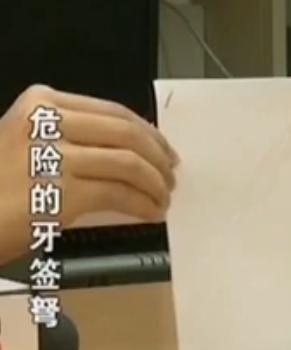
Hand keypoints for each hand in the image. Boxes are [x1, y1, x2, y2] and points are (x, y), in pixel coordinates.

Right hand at [0, 84, 177, 262]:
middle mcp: (47, 122)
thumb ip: (71, 139)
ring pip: (129, 163)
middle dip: (159, 158)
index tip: (165, 151)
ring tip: (163, 199)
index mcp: (41, 103)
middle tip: (172, 178)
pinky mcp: (60, 191)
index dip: (149, 134)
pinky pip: (119, 194)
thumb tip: (130, 153)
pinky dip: (143, 204)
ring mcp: (52, 155)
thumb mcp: (27, 144)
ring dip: (155, 184)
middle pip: (127, 134)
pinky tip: (151, 213)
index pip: (112, 112)